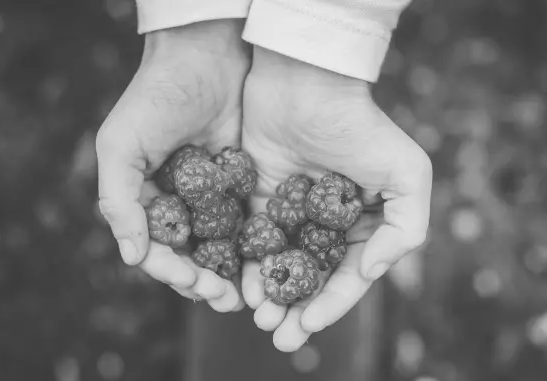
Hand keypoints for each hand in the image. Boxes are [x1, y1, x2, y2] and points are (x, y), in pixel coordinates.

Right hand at [96, 20, 250, 311]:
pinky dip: (255, 247)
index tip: (194, 284)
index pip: (155, 249)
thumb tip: (131, 258)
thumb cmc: (155, 99)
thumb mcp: (120, 145)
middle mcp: (178, 205)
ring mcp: (211, 199)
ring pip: (220, 248)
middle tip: (227, 301)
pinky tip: (269, 264)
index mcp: (145, 201)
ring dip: (231, 275)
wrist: (206, 58)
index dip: (171, 271)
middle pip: (190, 256)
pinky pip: (248, 223)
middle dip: (204, 283)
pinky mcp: (242, 187)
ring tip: (246, 297)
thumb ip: (118, 201)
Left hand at [241, 48, 431, 350]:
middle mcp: (324, 224)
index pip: (346, 276)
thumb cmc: (359, 127)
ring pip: (278, 266)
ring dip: (270, 296)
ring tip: (259, 318)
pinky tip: (241, 287)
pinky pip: (251, 241)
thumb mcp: (407, 174)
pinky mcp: (257, 199)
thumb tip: (369, 274)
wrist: (304, 84)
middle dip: (296, 310)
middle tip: (279, 337)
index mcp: (361, 223)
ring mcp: (290, 213)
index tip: (308, 326)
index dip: (330, 305)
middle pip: (310, 278)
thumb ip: (406, 229)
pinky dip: (247, 265)